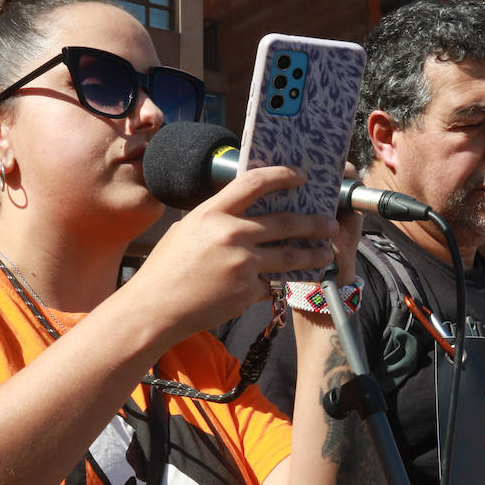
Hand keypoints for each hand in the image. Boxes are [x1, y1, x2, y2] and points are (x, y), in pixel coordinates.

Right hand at [131, 165, 337, 335]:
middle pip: (286, 223)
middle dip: (313, 223)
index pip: (255, 183)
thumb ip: (216, 219)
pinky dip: (272, 284)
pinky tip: (274, 285)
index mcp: (213, 214)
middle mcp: (232, 235)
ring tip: (325, 253)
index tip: (301, 176)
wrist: (156, 308)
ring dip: (312, 254)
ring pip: (289, 256)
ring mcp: (243, 265)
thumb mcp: (187, 230)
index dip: (283, 176)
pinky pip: (269, 284)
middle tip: (329, 223)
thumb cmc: (166, 269)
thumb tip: (242, 212)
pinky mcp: (247, 292)